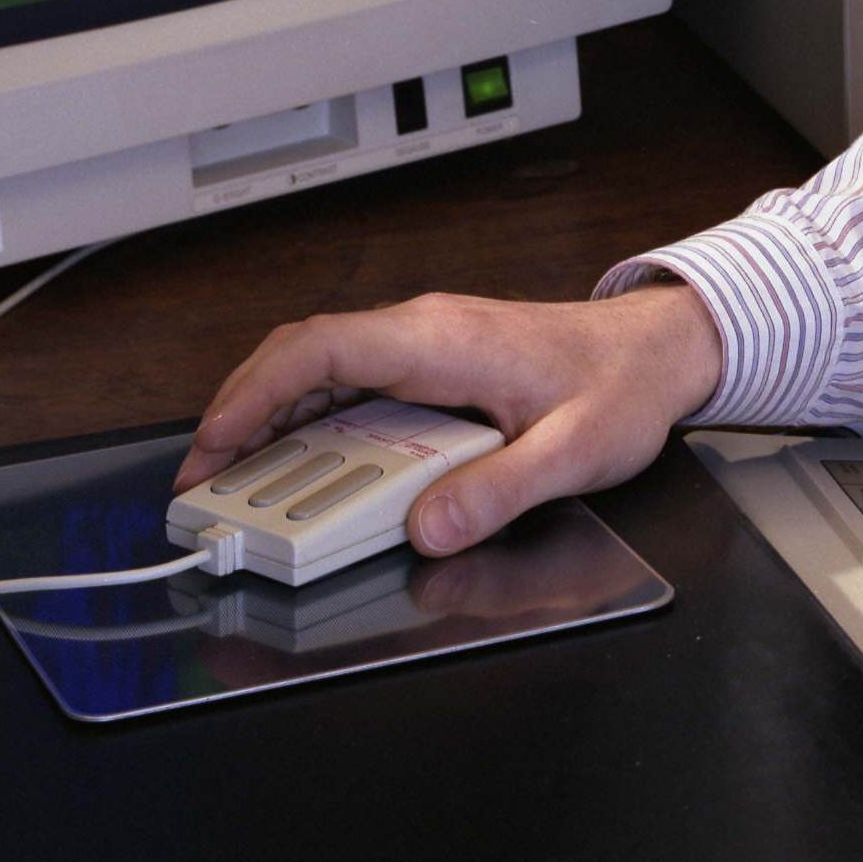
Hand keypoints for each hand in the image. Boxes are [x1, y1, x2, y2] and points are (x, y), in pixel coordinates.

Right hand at [169, 280, 725, 553]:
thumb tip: (429, 530)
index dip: (257, 393)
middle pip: (302, 357)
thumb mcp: (576, 450)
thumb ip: (502, 490)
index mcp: (443, 339)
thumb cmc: (624, 384)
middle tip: (203, 481)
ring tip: (232, 480)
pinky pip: (351, 383)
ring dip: (270, 419)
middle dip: (241, 414)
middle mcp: (423, 331)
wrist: (659, 348)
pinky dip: (310, 420)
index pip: (322, 348)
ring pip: (321, 370)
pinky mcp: (431, 366)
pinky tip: (296, 462)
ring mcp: (424, 345)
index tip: (216, 440)